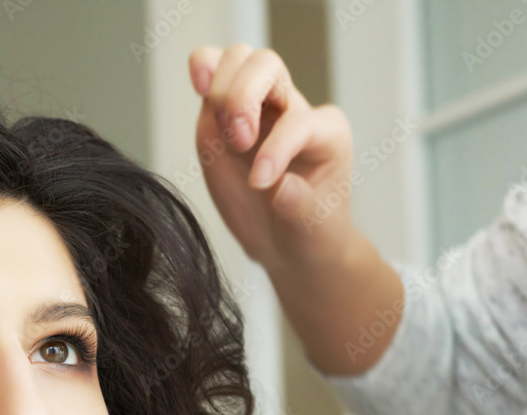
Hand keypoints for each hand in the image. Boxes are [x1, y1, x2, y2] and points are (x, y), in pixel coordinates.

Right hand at [187, 44, 356, 275]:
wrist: (289, 242)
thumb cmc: (309, 231)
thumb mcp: (315, 229)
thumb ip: (299, 206)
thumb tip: (281, 188)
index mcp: (327, 133)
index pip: (299, 121)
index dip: (276, 147)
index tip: (260, 184)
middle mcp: (293, 109)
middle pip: (267, 66)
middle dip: (244, 97)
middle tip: (239, 142)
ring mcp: (257, 107)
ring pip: (238, 59)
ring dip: (222, 87)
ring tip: (223, 131)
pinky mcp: (224, 114)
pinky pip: (212, 71)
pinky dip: (202, 69)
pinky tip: (199, 85)